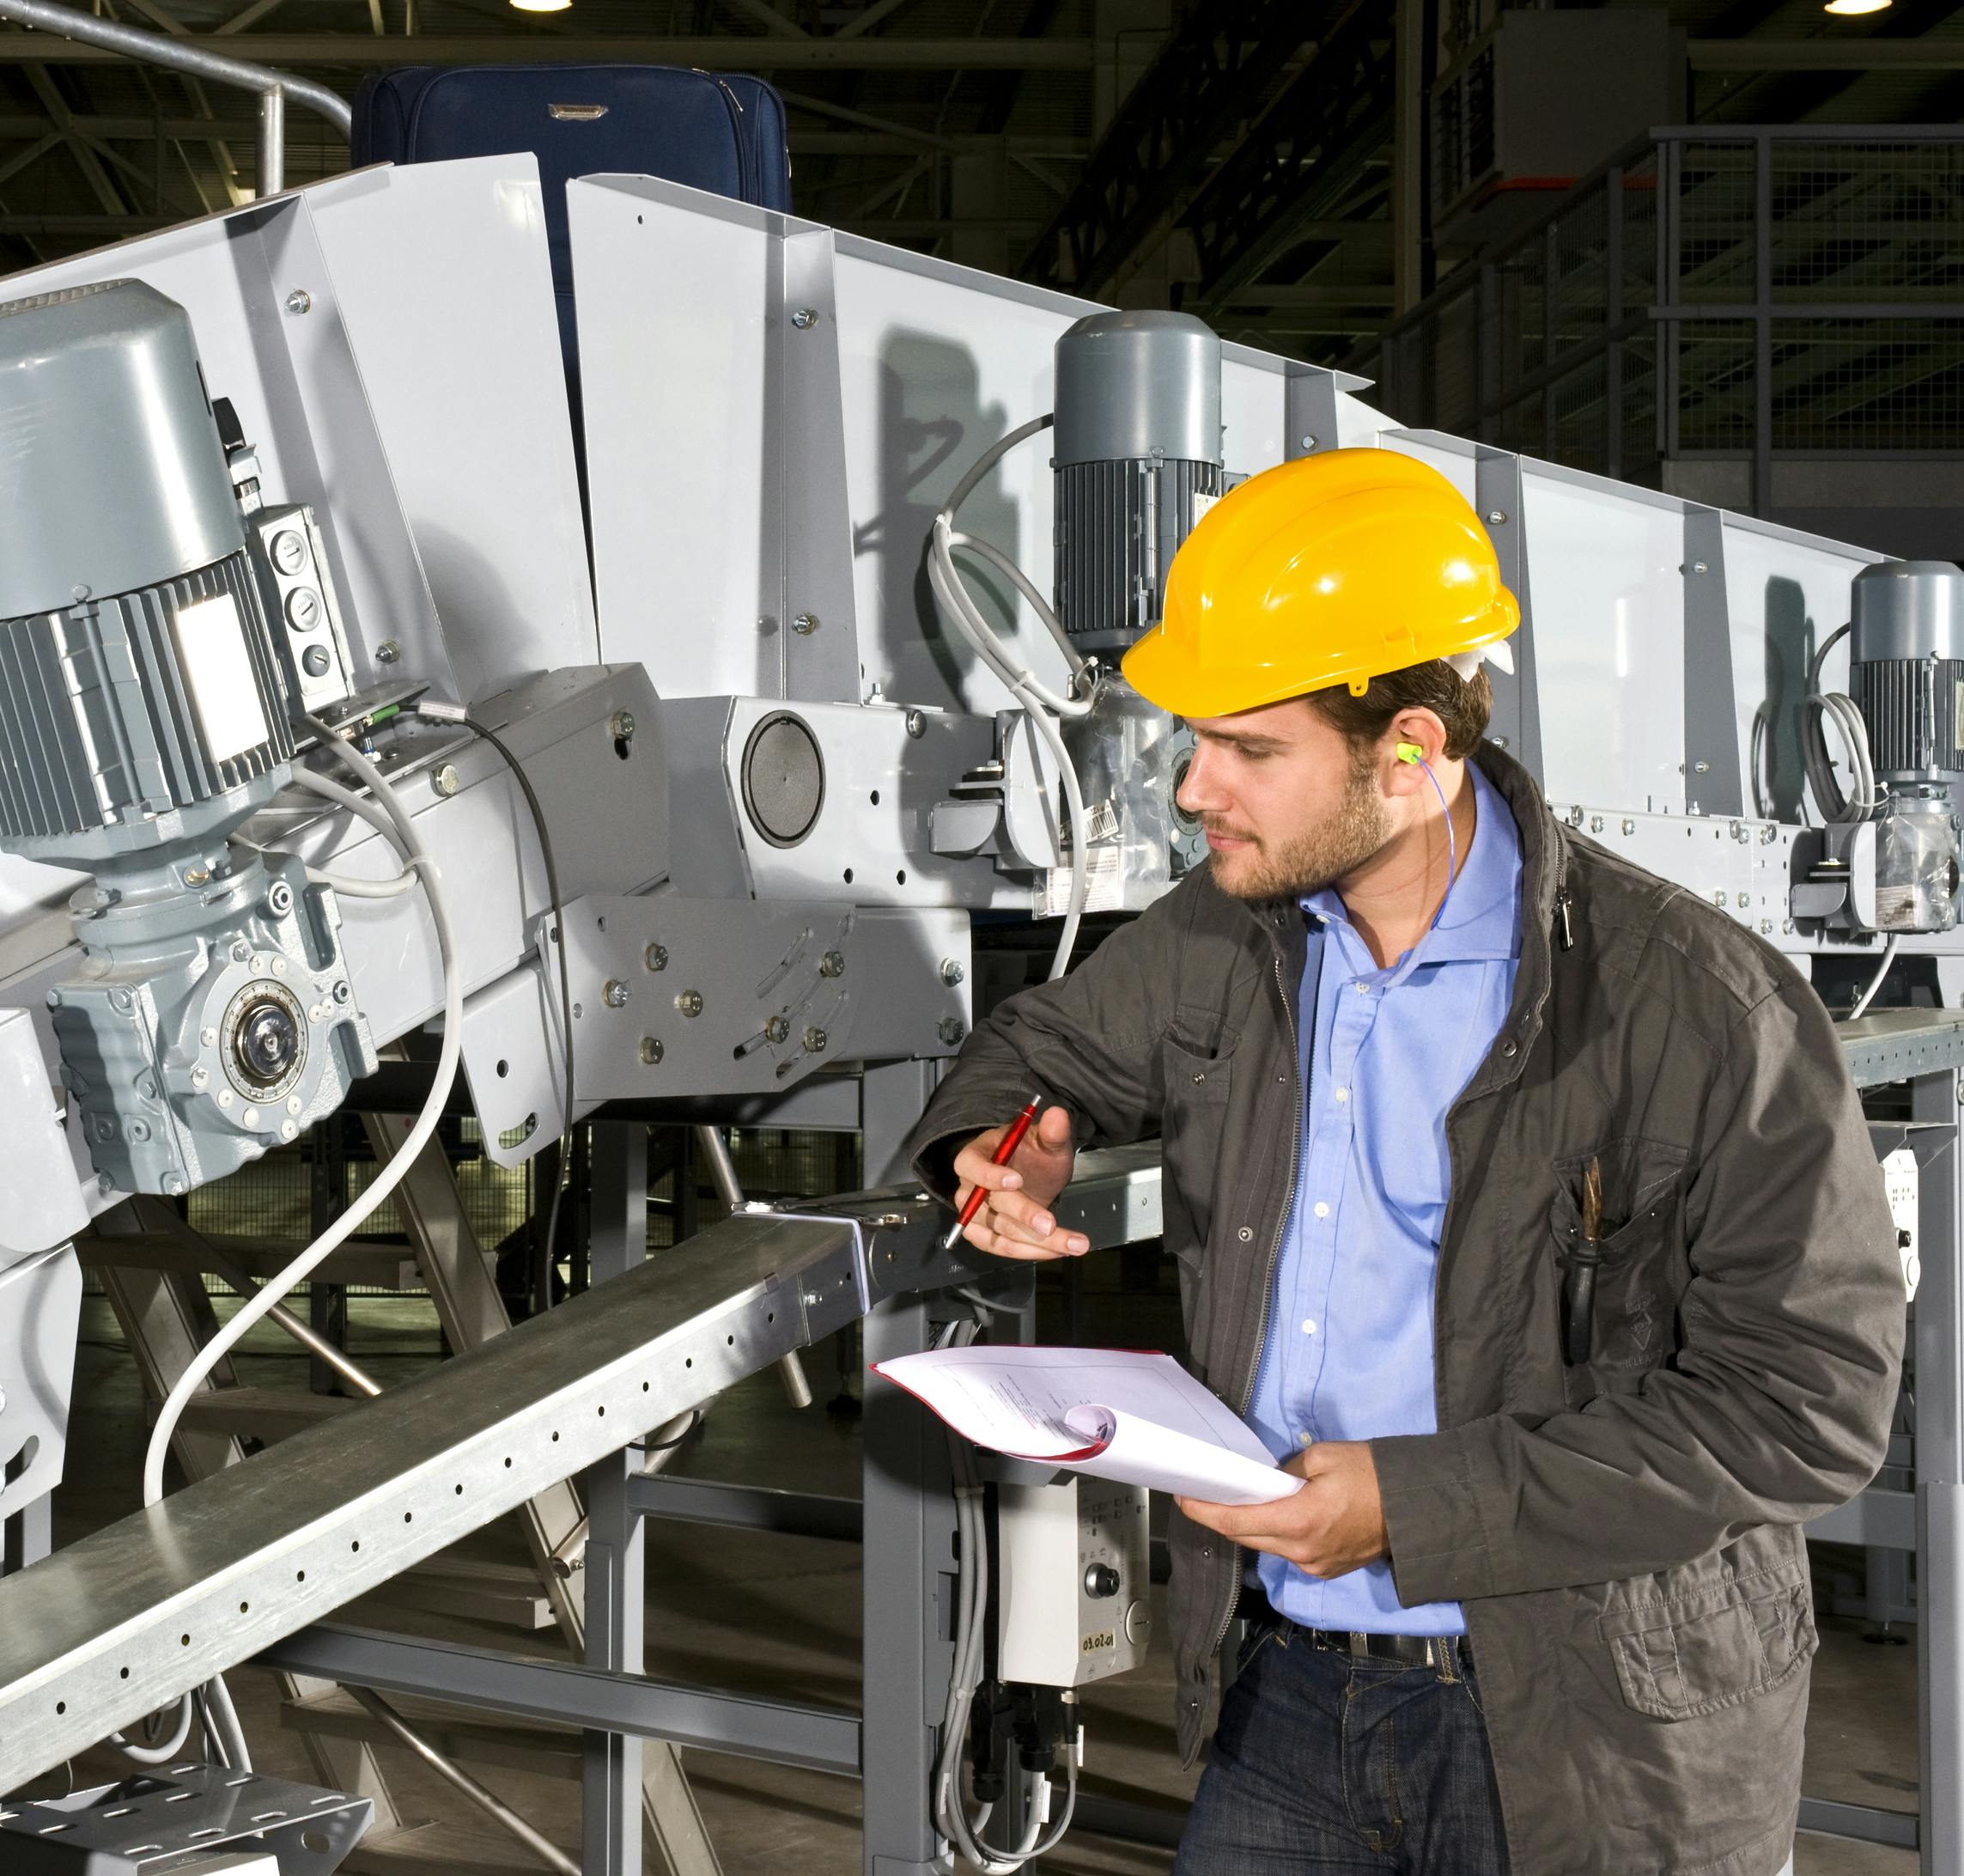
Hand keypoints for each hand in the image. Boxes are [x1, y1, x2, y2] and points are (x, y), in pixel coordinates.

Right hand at [949, 1104, 1088, 1260]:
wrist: (1031, 1177)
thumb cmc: (1032, 1155)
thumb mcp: (1047, 1142)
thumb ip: (1052, 1132)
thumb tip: (1058, 1114)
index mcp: (976, 1156)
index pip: (971, 1166)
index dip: (990, 1175)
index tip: (1017, 1180)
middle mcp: (968, 1188)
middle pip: (990, 1206)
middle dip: (1024, 1215)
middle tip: (1051, 1225)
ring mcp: (974, 1216)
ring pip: (1001, 1234)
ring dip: (1037, 1243)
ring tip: (1075, 1244)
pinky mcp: (983, 1237)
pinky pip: (1003, 1248)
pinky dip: (1032, 1252)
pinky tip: (1059, 1249)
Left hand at [1176, 1441, 1387, 1577]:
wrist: (1416, 1509)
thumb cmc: (1372, 1475)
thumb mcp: (1324, 1456)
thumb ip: (1286, 1471)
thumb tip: (1269, 1482)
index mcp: (1299, 1521)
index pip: (1236, 1522)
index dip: (1204, 1511)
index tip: (1182, 1498)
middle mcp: (1302, 1552)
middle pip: (1245, 1538)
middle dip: (1220, 1517)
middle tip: (1201, 1494)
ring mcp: (1315, 1565)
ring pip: (1266, 1546)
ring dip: (1248, 1526)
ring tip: (1234, 1500)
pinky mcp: (1326, 1568)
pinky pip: (1288, 1552)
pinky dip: (1274, 1534)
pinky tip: (1270, 1515)